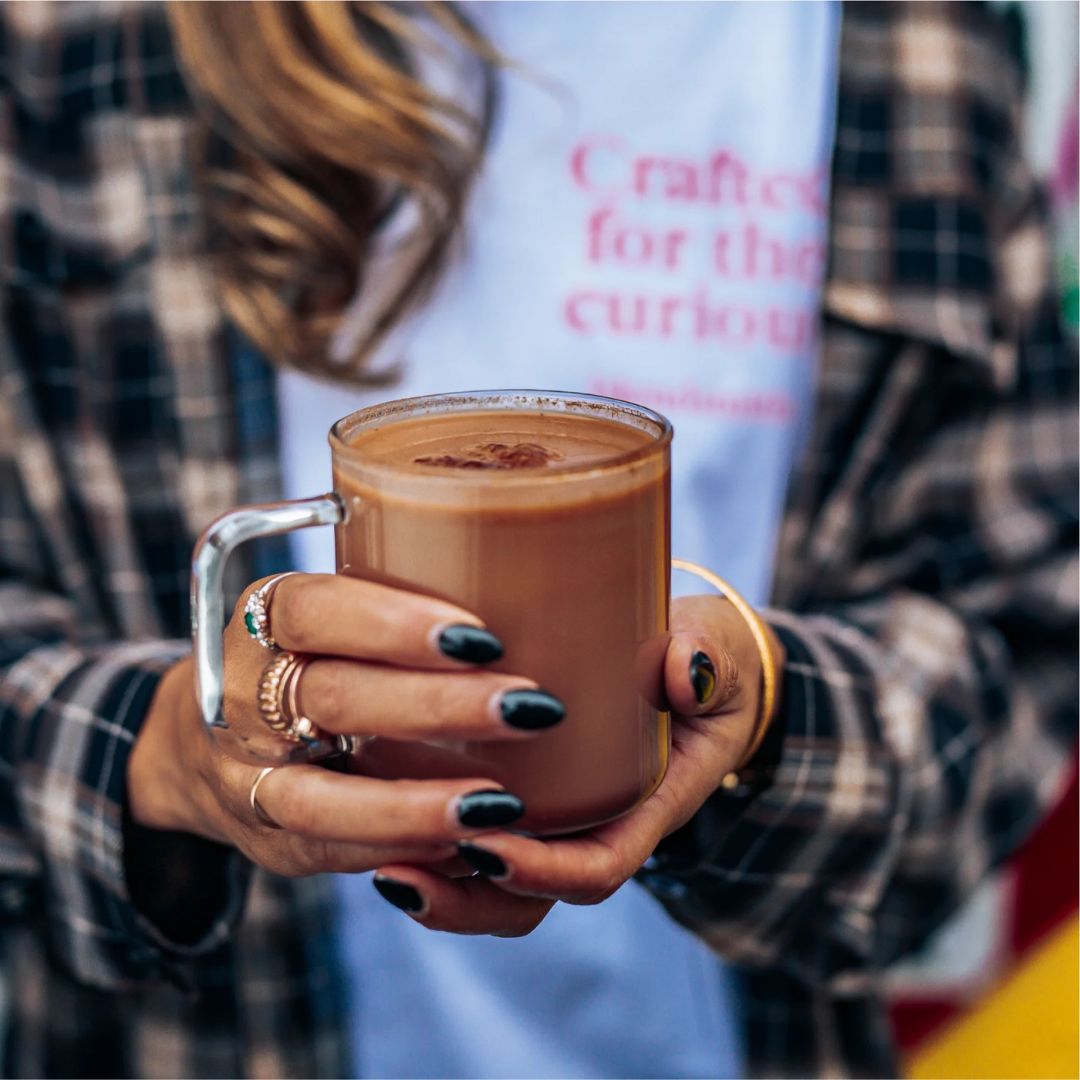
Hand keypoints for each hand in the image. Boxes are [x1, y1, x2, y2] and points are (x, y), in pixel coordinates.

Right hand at [127, 574, 565, 879]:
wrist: (206, 744)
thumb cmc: (307, 659)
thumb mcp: (327, 612)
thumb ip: (393, 598)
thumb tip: (518, 571)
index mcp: (262, 620)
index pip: (314, 611)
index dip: (394, 623)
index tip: (484, 636)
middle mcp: (240, 698)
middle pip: (332, 699)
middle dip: (437, 707)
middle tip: (531, 707)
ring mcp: (244, 777)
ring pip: (318, 800)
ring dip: (416, 805)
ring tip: (502, 805)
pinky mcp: (267, 840)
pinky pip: (329, 852)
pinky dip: (398, 847)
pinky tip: (466, 841)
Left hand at [369, 594, 782, 933]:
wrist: (690, 664)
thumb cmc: (701, 662)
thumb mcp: (718, 657)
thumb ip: (709, 662)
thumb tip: (686, 667)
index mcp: (647, 805)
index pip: (598, 864)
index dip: (544, 870)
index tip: (485, 847)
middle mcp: (596, 823)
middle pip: (531, 898)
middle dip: (465, 900)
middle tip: (399, 873)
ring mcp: (560, 815)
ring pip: (496, 882)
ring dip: (438, 882)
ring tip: (377, 865)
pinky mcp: (528, 791)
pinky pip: (477, 832)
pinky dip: (431, 835)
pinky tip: (377, 810)